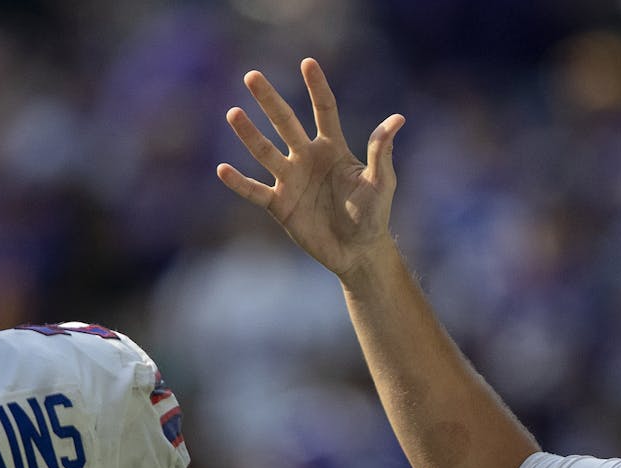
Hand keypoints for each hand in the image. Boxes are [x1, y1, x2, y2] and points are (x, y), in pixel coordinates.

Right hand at [216, 58, 403, 277]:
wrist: (357, 251)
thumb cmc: (372, 215)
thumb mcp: (380, 182)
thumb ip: (381, 151)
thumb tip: (397, 119)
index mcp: (332, 148)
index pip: (324, 110)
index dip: (317, 88)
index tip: (307, 63)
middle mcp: (307, 158)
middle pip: (285, 123)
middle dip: (270, 100)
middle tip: (252, 76)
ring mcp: (291, 180)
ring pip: (265, 152)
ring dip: (249, 134)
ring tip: (233, 113)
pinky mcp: (279, 205)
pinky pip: (255, 191)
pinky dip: (239, 183)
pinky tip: (223, 170)